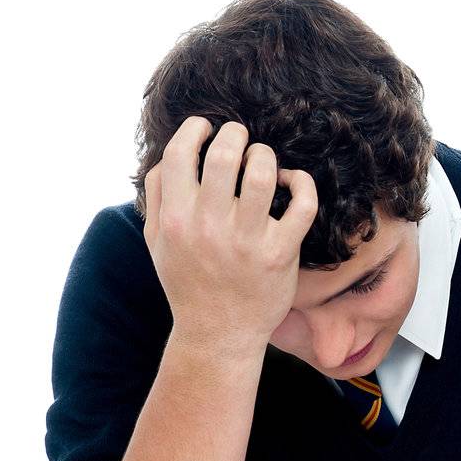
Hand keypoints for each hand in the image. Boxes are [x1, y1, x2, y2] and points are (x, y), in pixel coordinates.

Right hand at [142, 116, 317, 356]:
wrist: (218, 333)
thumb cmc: (188, 282)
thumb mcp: (158, 242)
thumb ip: (158, 197)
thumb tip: (170, 155)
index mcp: (177, 220)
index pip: (180, 155)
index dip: (194, 130)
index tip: (206, 127)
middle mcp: (211, 227)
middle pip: (225, 156)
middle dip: (235, 134)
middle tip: (239, 136)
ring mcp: (248, 240)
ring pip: (264, 173)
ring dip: (265, 155)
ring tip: (263, 160)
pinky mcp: (281, 252)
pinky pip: (303, 203)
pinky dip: (302, 182)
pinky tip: (293, 181)